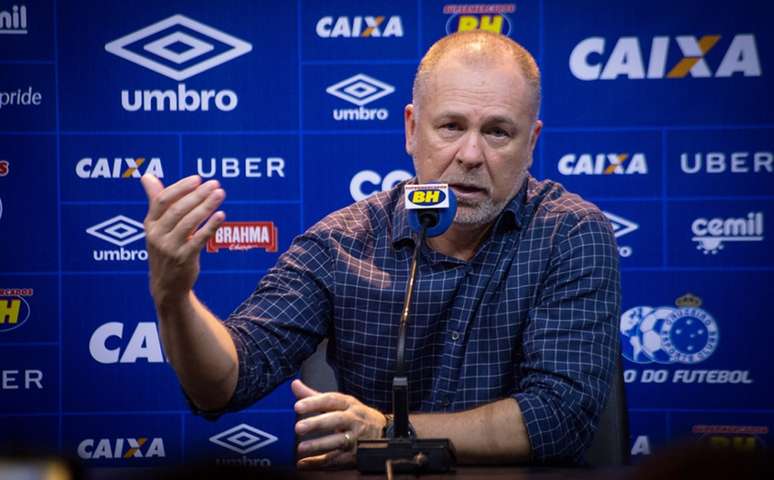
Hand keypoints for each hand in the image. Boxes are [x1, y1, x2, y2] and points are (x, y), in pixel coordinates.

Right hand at [141, 174, 225, 306]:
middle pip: (177, 210)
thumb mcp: (156, 227)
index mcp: (150, 224)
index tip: (197, 179)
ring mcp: (169, 248)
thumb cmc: (165, 249)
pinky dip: (210, 226)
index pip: (162, 200)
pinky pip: (199, 239)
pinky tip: (221, 215)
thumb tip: (147, 176)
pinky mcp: (183, 259)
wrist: (167, 285)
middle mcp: (156, 235)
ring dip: (206, 206)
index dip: (180, 188)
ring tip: (220, 194)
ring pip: (189, 223)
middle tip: (215, 184)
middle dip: (197, 195)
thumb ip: (156, 201)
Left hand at [292, 379, 386, 468]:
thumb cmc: (355, 415)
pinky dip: (319, 463)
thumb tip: (294, 384)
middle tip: (298, 428)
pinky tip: (303, 463)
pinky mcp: (355, 455)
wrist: (384, 432)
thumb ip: (315, 396)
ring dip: (318, 445)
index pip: (331, 400)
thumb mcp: (339, 403)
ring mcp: (356, 438)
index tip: (297, 407)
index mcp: (349, 404)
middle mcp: (354, 419)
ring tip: (300, 448)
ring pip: (338, 441)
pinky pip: (336, 460)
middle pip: (336, 420)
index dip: (314, 403)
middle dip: (317, 424)